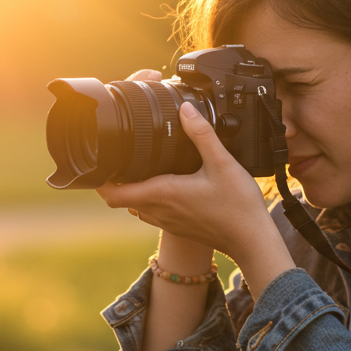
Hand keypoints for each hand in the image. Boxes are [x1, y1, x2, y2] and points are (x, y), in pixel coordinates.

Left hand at [97, 98, 294, 293]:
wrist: (252, 241)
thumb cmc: (238, 207)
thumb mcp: (222, 163)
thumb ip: (202, 134)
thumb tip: (185, 109)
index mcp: (162, 194)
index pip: (112, 193)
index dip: (99, 178)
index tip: (102, 159)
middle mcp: (158, 211)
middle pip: (119, 198)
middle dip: (113, 178)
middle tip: (119, 154)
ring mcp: (166, 222)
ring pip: (134, 205)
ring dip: (131, 188)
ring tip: (138, 165)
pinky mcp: (177, 226)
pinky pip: (150, 212)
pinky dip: (148, 197)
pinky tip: (164, 182)